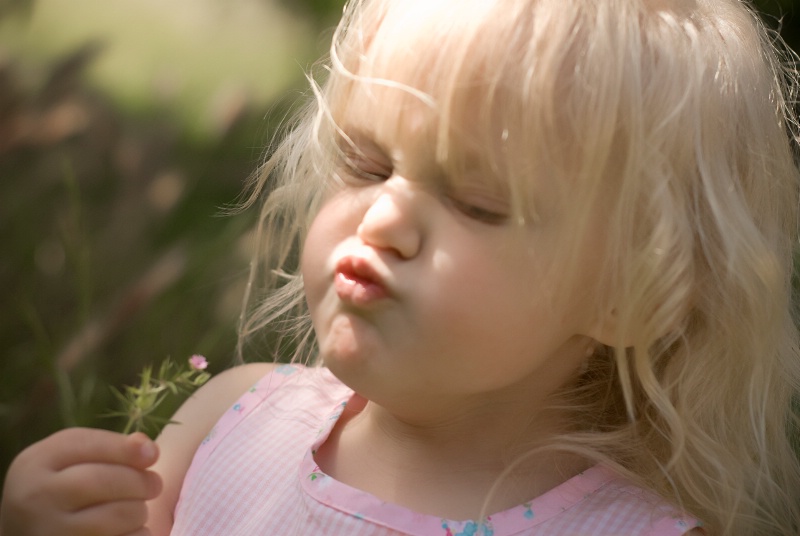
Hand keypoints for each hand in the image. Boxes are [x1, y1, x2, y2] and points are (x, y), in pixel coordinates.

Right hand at [0, 428, 162, 535]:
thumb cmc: (58, 490)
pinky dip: (136, 535)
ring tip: (135, 509)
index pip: (87, 446)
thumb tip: (146, 448)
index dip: (126, 449)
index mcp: (34, 464)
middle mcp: (35, 498)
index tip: (153, 454)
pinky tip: (126, 531)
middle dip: (140, 481)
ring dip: (139, 511)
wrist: (29, 534)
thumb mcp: (69, 461)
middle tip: (154, 484)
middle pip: (104, 481)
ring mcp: (49, 532)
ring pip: (117, 516)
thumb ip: (105, 448)